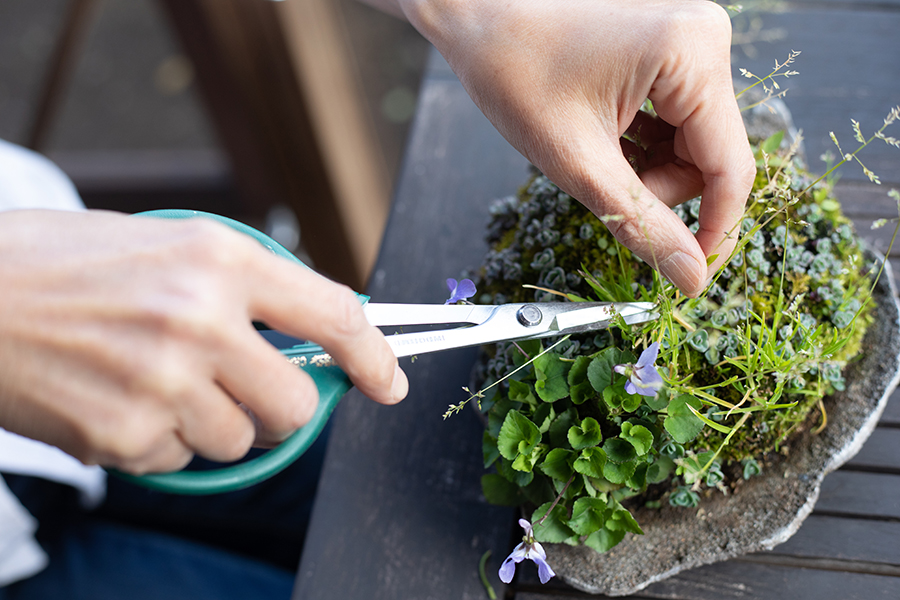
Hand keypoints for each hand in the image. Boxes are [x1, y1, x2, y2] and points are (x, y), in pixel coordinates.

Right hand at [0, 210, 407, 473]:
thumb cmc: (62, 264)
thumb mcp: (166, 245)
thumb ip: (241, 286)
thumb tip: (307, 332)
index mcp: (220, 260)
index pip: (333, 316)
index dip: (374, 357)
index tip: (388, 383)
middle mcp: (201, 320)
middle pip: (295, 404)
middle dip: (279, 409)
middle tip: (243, 389)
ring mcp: (163, 382)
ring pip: (238, 441)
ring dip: (212, 424)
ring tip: (155, 382)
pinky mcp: (123, 435)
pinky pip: (178, 461)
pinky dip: (159, 441)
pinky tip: (117, 400)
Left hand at [397, 0, 755, 295]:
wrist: (480, 18)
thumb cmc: (514, 71)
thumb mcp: (578, 162)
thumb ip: (640, 223)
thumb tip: (690, 275)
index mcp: (691, 55)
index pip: (731, 166)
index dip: (716, 229)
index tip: (694, 274)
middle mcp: (704, 40)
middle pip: (712, 157)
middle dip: (663, 191)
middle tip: (607, 188)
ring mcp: (690, 42)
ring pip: (694, 144)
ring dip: (651, 171)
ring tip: (597, 158)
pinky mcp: (672, 50)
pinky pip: (678, 120)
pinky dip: (645, 147)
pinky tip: (607, 141)